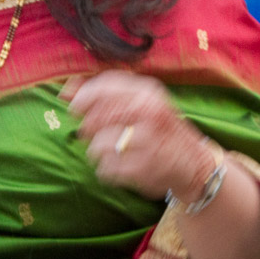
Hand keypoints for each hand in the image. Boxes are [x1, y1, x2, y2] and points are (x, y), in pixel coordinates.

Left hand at [64, 70, 218, 201]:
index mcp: (148, 94)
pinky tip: (124, 166)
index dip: (82, 98)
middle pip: (94, 119)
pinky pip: (104, 168)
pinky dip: (109, 169)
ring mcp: (146, 142)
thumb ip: (105, 93)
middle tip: (102, 133)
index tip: (74, 107)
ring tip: (118, 151)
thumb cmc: (161, 129)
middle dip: (90, 128)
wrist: (195, 164)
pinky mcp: (141, 169)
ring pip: (96, 146)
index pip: (102, 88)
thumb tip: (65, 91)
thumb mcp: (143, 101)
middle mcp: (148, 114)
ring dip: (100, 151)